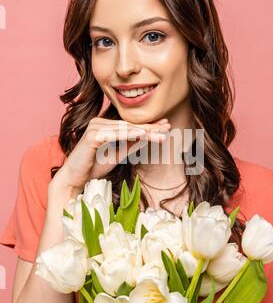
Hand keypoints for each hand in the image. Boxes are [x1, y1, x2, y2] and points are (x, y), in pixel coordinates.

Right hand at [51, 116, 170, 192]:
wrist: (74, 179)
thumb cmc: (93, 167)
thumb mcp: (117, 155)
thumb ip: (130, 145)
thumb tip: (148, 137)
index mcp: (105, 126)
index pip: (130, 126)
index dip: (149, 126)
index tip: (166, 126)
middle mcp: (99, 123)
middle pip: (129, 126)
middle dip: (150, 127)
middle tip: (168, 127)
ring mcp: (95, 128)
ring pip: (124, 129)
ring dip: (144, 131)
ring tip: (160, 133)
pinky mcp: (92, 136)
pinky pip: (114, 134)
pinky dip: (129, 134)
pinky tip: (142, 134)